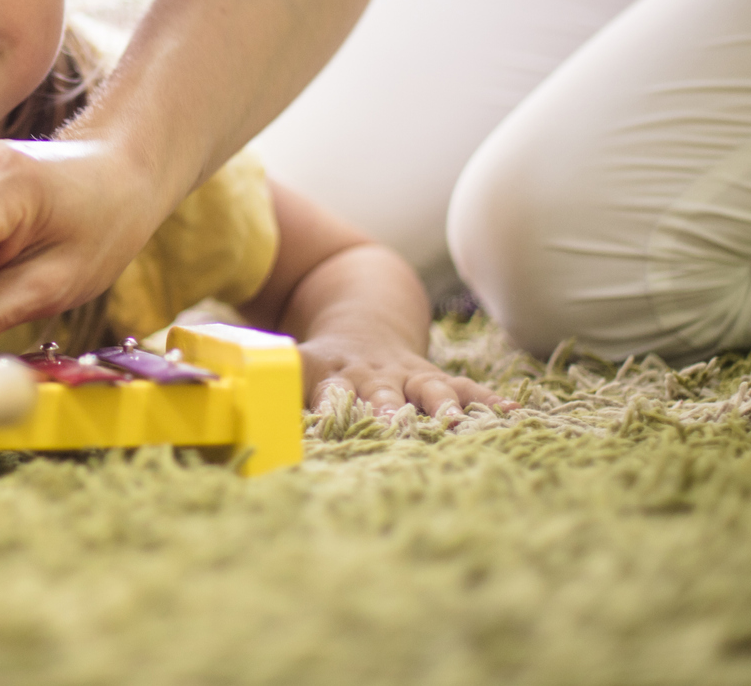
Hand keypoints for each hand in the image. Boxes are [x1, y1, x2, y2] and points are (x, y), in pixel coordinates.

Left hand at [300, 333, 504, 417]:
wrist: (362, 324)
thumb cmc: (328, 365)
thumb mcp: (298, 369)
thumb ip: (284, 381)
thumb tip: (239, 398)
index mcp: (333, 374)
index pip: (327, 389)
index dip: (326, 404)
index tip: (324, 421)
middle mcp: (373, 376)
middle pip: (381, 393)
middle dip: (388, 410)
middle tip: (393, 425)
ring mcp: (408, 377)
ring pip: (427, 390)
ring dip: (440, 406)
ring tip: (452, 422)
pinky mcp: (435, 379)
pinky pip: (465, 388)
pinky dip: (487, 400)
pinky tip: (511, 412)